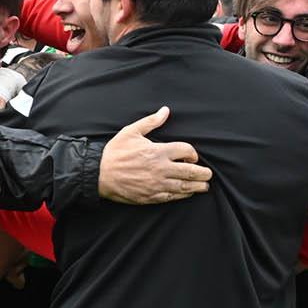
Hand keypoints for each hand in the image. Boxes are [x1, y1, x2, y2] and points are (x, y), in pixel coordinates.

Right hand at [98, 106, 212, 203]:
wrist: (99, 174)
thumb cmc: (115, 152)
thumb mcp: (131, 131)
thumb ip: (151, 121)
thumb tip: (165, 110)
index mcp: (158, 151)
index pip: (186, 151)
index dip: (193, 154)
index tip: (192, 156)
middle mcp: (161, 169)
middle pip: (190, 171)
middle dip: (202, 173)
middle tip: (208, 174)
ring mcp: (157, 184)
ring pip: (184, 187)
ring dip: (197, 186)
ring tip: (204, 186)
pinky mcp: (151, 196)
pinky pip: (172, 197)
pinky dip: (183, 195)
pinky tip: (187, 194)